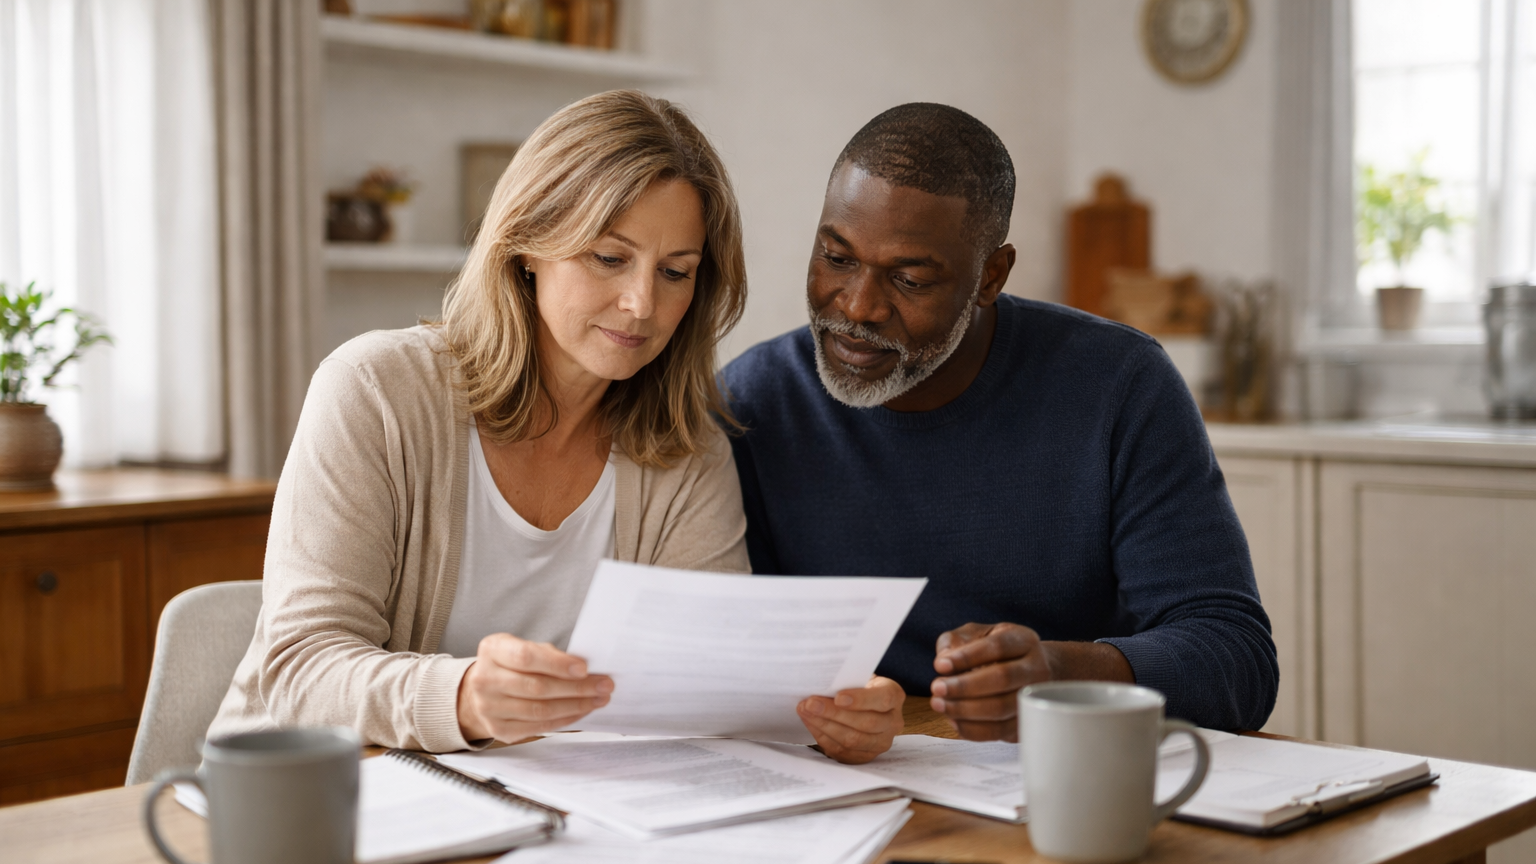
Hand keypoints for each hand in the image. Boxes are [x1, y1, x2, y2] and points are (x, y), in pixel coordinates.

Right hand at [456, 633, 612, 742]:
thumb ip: (546, 654)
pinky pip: (539, 726)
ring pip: (540, 710)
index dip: (557, 664)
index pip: (526, 657)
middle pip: (537, 687)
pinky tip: (581, 711)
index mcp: (492, 650)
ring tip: (598, 699)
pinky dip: (565, 719)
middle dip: (576, 688)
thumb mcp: (520, 646)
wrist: (478, 692)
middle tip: (604, 684)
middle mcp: (486, 680)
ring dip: (576, 705)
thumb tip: (582, 668)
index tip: (584, 668)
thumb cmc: (508, 665)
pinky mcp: (500, 730)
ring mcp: (490, 708)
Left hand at [797, 676, 904, 763]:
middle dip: (834, 714)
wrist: (863, 703)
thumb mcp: (858, 675)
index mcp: (894, 696)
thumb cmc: (858, 685)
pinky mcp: (865, 756)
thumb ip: (846, 679)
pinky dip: (823, 737)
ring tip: (805, 712)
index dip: (861, 700)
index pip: (883, 699)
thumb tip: (821, 682)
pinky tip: (811, 723)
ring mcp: (881, 742)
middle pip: (866, 723)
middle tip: (810, 704)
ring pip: (853, 740)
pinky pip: (843, 751)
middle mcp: (893, 722)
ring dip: (824, 726)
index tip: (837, 697)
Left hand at [930, 622, 1049, 741]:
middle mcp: (1036, 668)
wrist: (1030, 674)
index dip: (967, 657)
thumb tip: (943, 661)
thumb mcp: (977, 635)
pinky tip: (954, 720)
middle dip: (964, 686)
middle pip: (1002, 678)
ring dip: (965, 709)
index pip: (998, 646)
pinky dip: (972, 729)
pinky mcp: (1026, 723)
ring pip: (1001, 708)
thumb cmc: (997, 652)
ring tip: (940, 704)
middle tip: (936, 688)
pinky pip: (999, 731)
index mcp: (1024, 640)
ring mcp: (1035, 698)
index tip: (940, 665)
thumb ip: (956, 641)